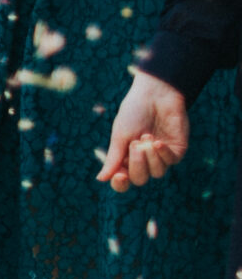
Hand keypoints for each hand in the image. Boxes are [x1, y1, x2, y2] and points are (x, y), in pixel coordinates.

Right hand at [100, 71, 191, 190]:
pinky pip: (171, 161)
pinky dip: (163, 152)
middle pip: (140, 179)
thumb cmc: (134, 112)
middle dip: (137, 164)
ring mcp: (162, 156)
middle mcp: (145, 160)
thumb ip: (114, 158)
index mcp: (127, 157)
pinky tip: (157, 141)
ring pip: (157, 172)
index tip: (119, 176)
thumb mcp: (120, 135)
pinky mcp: (177, 149)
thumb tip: (101, 179)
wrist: (155, 94)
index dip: (121, 183)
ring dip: (150, 156)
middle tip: (134, 144)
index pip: (124, 180)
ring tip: (146, 136)